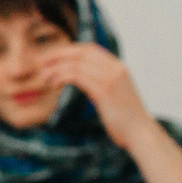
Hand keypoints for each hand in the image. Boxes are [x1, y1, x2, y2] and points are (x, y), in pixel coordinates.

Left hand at [39, 41, 157, 146]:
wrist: (140, 133)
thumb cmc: (124, 119)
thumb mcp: (112, 95)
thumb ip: (99, 83)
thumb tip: (81, 80)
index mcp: (118, 67)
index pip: (90, 49)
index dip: (69, 50)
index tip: (51, 56)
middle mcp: (116, 68)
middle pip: (82, 52)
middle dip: (59, 54)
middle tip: (41, 62)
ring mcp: (111, 78)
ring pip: (77, 63)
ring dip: (57, 67)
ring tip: (44, 76)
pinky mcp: (105, 90)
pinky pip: (78, 76)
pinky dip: (62, 76)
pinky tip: (53, 83)